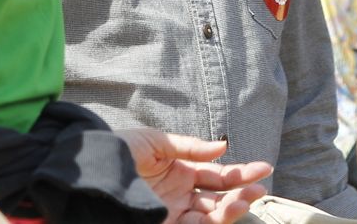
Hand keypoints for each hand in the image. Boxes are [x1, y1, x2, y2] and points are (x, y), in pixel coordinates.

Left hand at [116, 128, 271, 223]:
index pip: (217, 175)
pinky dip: (215, 221)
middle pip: (219, 198)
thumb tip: (223, 147)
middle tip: (260, 187)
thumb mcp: (156, 142)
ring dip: (232, 208)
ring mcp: (174, 212)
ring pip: (212, 216)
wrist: (92, 170)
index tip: (264, 167)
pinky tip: (227, 209)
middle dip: (241, 192)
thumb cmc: (120, 151)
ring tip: (247, 197)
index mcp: (180, 171)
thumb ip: (190, 147)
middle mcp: (181, 195)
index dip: (240, 172)